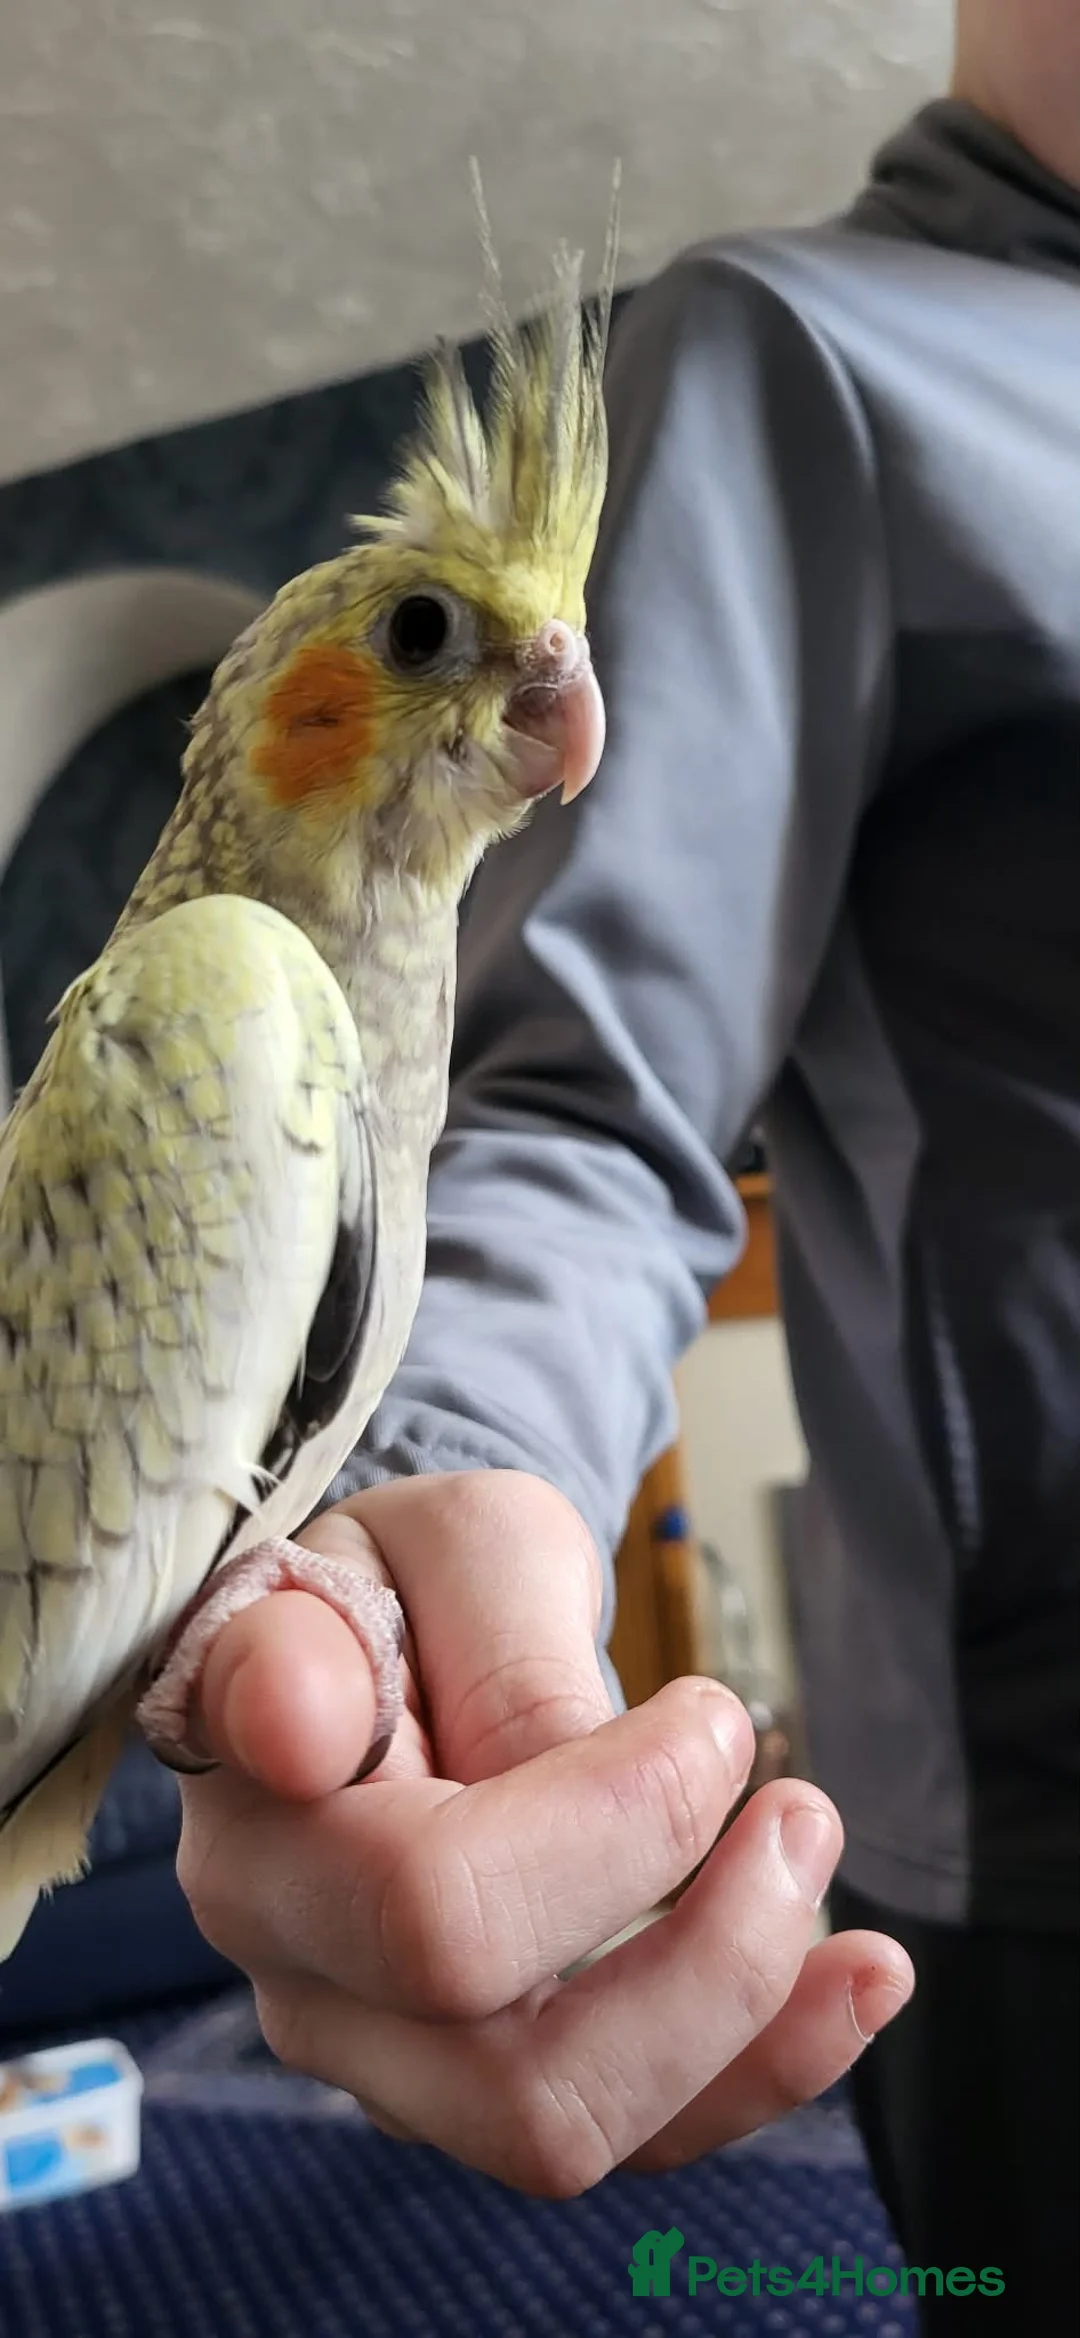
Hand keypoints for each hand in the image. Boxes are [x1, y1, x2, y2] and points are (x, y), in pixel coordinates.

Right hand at [176, 1470, 913, 2191]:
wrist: (401, 1643)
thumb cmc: (419, 1585)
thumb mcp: (462, 1540)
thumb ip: (451, 1625)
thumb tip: (301, 1724)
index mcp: (264, 1825)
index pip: (430, 1902)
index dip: (610, 1825)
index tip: (707, 1710)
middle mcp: (303, 1976)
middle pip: (512, 2070)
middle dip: (707, 1953)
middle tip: (797, 1802)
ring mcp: (387, 2056)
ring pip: (573, 2130)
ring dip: (746, 2013)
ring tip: (821, 1862)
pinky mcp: (481, 2085)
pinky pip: (632, 2135)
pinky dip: (764, 2064)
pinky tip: (855, 1972)